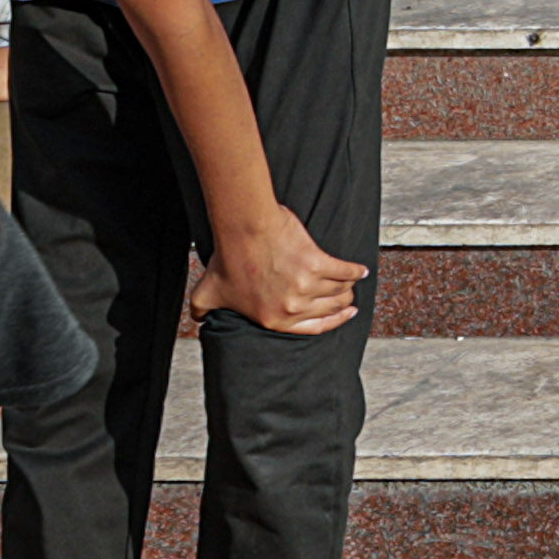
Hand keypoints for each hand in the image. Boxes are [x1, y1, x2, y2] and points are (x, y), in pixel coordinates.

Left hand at [192, 206, 365, 337]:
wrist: (243, 230)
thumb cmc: (227, 259)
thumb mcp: (207, 293)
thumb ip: (202, 312)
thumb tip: (198, 321)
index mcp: (273, 319)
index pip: (314, 327)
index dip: (333, 321)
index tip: (344, 314)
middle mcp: (293, 307)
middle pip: (331, 308)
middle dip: (342, 302)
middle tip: (346, 296)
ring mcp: (308, 287)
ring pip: (340, 290)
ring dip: (348, 286)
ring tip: (351, 280)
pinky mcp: (319, 264)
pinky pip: (346, 272)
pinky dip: (356, 271)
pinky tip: (360, 270)